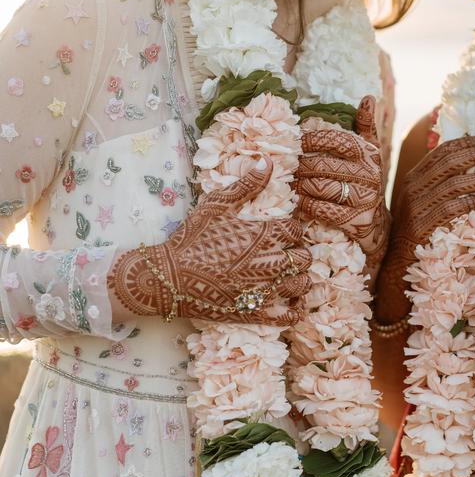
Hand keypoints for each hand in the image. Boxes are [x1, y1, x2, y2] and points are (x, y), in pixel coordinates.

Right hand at [108, 158, 312, 325]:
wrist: (168, 278)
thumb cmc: (191, 238)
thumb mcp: (216, 205)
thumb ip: (246, 184)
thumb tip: (268, 161)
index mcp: (264, 235)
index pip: (296, 230)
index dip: (290, 231)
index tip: (280, 234)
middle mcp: (270, 263)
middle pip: (304, 258)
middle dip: (298, 254)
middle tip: (285, 254)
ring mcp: (264, 291)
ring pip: (302, 285)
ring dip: (299, 280)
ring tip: (287, 277)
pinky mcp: (255, 313)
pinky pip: (290, 316)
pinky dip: (294, 310)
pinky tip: (288, 304)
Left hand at [294, 96, 390, 270]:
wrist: (378, 224)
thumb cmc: (365, 182)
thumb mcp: (369, 153)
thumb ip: (365, 127)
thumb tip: (368, 98)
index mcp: (369, 154)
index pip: (338, 140)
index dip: (313, 139)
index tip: (296, 142)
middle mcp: (369, 175)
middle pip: (323, 165)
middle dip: (299, 166)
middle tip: (284, 167)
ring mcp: (364, 199)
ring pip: (320, 187)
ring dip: (299, 186)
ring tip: (288, 184)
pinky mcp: (356, 220)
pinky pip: (322, 209)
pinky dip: (306, 205)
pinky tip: (298, 203)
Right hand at [375, 136, 474, 322]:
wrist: (395, 258)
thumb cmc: (415, 226)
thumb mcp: (422, 198)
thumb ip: (439, 181)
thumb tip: (471, 163)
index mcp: (414, 176)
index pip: (443, 151)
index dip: (468, 142)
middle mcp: (413, 187)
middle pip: (451, 162)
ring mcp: (415, 206)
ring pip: (454, 184)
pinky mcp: (421, 225)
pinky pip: (449, 209)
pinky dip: (469, 202)